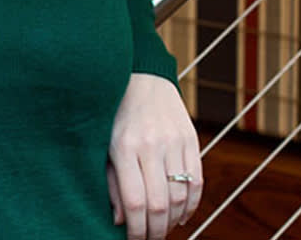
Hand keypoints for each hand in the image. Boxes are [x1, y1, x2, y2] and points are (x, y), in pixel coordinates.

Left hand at [106, 73, 202, 238]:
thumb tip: (120, 221)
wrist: (141, 77)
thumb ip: (112, 183)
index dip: (136, 229)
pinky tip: (181, 215)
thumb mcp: (104, 146)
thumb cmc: (115, 115)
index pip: (134, 202)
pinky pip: (197, 180)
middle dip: (155, 231)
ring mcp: (174, 141)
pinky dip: (191, 205)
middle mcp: (151, 145)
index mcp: (124, 147)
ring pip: (180, 196)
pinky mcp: (191, 138)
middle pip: (160, 204)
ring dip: (174, 221)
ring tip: (164, 229)